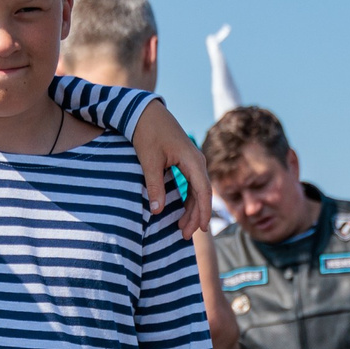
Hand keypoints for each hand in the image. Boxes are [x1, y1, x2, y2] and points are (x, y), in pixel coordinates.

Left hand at [128, 100, 210, 240]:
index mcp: (192, 160)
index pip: (203, 191)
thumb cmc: (148, 133)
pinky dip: (188, 201)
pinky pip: (191, 186)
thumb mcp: (149, 160)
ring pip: (197, 192)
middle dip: (196, 216)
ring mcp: (193, 162)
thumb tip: (157, 211)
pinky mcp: (186, 163)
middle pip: (202, 194)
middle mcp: (197, 161)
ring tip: (182, 229)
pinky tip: (181, 213)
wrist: (146, 112)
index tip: (202, 229)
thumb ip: (154, 186)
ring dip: (192, 210)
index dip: (203, 212)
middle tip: (185, 236)